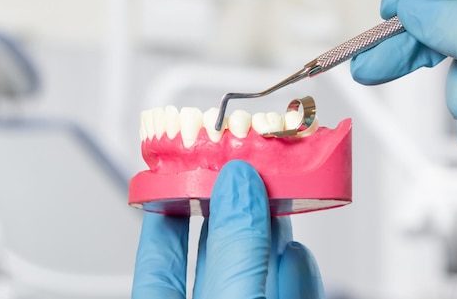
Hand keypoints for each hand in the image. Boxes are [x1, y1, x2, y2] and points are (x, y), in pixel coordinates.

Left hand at [131, 160, 324, 297]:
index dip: (170, 206)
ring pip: (257, 272)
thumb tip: (238, 184)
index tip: (182, 170)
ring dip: (271, 234)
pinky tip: (297, 254)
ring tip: (279, 199)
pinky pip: (289, 296)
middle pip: (216, 254)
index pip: (159, 255)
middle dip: (236, 208)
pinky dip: (297, 274)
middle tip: (247, 170)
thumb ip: (233, 250)